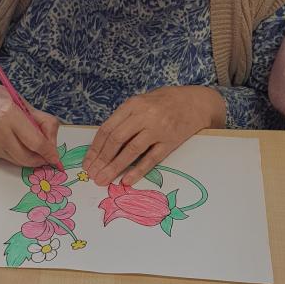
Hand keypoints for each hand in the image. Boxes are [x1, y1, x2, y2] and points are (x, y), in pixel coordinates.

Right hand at [0, 75, 60, 167]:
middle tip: (47, 156)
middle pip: (27, 157)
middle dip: (40, 159)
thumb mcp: (23, 103)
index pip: (36, 142)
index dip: (49, 152)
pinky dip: (14, 153)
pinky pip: (7, 158)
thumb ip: (42, 122)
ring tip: (29, 144)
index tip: (55, 158)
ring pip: (18, 161)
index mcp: (9, 114)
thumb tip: (52, 143)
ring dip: (28, 157)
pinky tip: (10, 140)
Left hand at [84, 86, 224, 187]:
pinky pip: (151, 159)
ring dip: (115, 167)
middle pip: (116, 140)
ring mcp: (158, 129)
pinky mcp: (171, 141)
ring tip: (103, 180)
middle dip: (101, 160)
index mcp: (133, 105)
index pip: (107, 129)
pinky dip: (138, 170)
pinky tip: (127, 181)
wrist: (196, 102)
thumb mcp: (141, 102)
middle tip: (93, 175)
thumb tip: (103, 143)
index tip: (87, 163)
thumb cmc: (165, 102)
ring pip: (131, 151)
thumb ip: (124, 118)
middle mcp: (144, 115)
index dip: (95, 148)